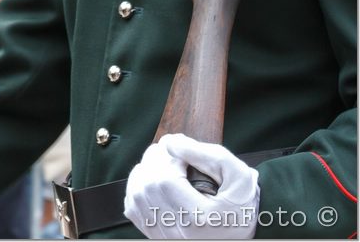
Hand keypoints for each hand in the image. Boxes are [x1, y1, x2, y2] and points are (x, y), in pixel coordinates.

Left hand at [124, 134, 259, 239]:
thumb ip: (210, 156)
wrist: (240, 234)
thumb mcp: (239, 177)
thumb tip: (171, 142)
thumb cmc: (242, 206)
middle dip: (155, 160)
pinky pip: (132, 208)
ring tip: (164, 165)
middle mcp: (177, 232)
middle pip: (147, 185)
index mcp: (199, 219)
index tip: (182, 150)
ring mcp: (163, 235)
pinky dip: (137, 188)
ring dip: (145, 171)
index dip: (168, 157)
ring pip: (136, 195)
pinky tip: (154, 180)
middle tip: (172, 153)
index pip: (165, 179)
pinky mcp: (155, 235)